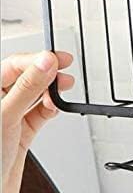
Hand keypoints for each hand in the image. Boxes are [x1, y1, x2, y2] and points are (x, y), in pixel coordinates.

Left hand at [1, 51, 73, 192]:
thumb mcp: (7, 117)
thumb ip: (28, 88)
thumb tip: (46, 63)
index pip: (14, 65)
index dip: (37, 60)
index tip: (58, 59)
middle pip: (26, 78)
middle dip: (47, 74)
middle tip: (65, 71)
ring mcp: (9, 118)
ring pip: (34, 95)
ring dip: (50, 92)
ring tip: (63, 89)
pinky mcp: (20, 133)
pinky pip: (39, 114)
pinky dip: (50, 110)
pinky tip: (56, 108)